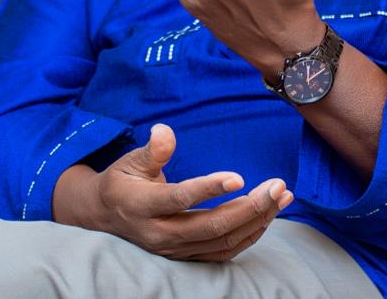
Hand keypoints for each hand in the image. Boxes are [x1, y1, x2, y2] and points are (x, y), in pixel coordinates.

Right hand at [52, 124, 292, 261]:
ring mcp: (174, 249)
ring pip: (222, 241)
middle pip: (211, 227)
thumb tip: (164, 131)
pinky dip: (250, 235)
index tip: (239, 176)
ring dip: (257, 220)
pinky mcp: (187, 256)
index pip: (180, 199)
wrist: (105, 217)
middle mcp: (160, 233)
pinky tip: (268, 215)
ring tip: (281, 197)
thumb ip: (152, 150)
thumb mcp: (130, 161)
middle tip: (277, 185)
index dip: (209, 188)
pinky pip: (224, 252)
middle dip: (250, 207)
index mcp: (143, 206)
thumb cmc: (122, 182)